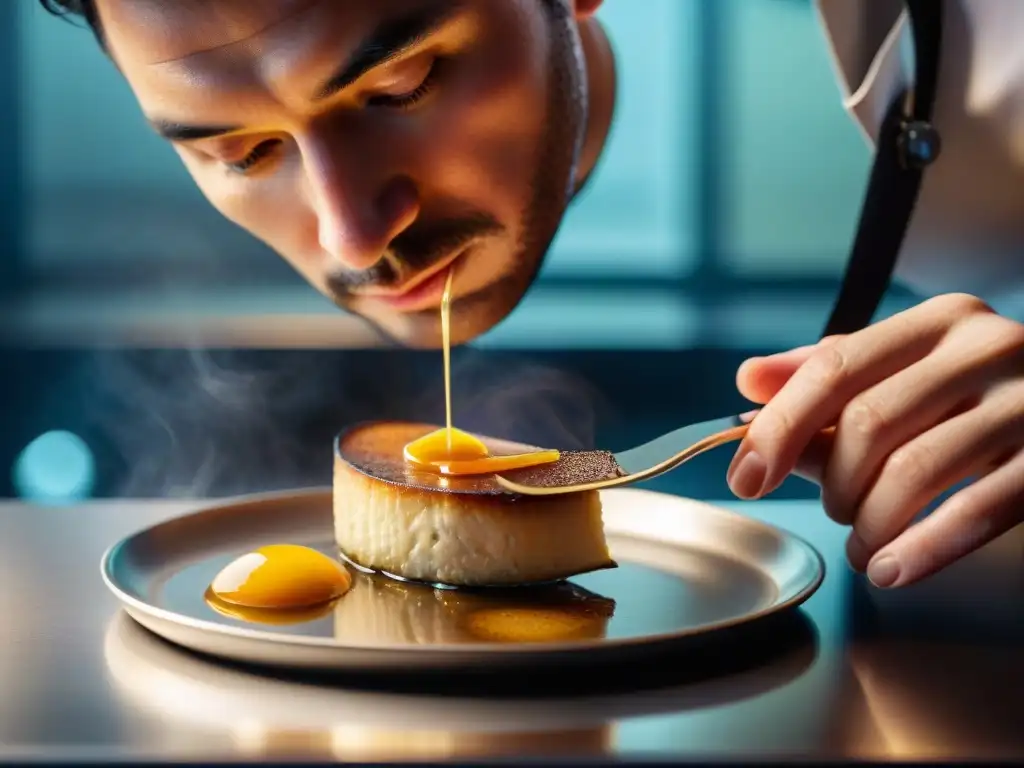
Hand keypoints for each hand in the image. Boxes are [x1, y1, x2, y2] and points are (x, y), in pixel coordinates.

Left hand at [729, 293, 1023, 587]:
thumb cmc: (979, 398)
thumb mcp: (907, 374)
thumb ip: (827, 377)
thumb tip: (748, 381)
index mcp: (938, 322)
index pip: (833, 368)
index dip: (778, 428)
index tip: (744, 478)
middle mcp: (986, 346)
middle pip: (869, 422)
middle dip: (832, 483)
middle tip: (832, 511)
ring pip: (914, 469)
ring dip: (869, 522)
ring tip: (861, 546)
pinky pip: (980, 508)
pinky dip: (923, 548)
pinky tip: (889, 569)